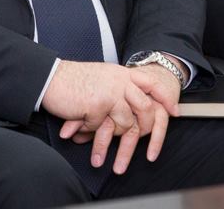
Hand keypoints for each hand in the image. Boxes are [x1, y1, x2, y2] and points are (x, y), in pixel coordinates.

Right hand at [41, 61, 176, 175]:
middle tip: (143, 144)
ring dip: (112, 138)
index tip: (174, 111)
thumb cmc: (70, 80)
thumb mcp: (100, 77)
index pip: (151, 82)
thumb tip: (129, 113)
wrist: (49, 77)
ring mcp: (110, 92)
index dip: (164, 97)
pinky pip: (103, 127)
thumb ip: (116, 88)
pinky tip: (79, 128)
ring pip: (126, 123)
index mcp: (120, 73)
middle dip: (146, 129)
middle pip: (145, 108)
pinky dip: (91, 131)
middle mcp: (119, 80)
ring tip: (102, 150)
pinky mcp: (99, 104)